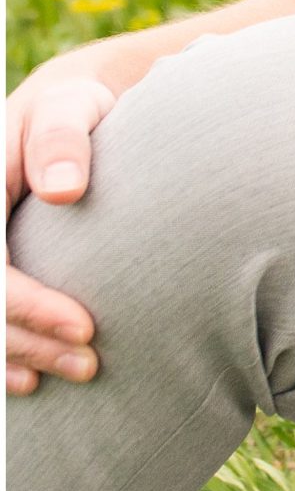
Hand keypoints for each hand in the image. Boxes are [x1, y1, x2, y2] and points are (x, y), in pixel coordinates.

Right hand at [6, 45, 129, 394]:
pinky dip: (1, 357)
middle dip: (29, 341)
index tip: (85, 326)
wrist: (59, 112)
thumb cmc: (69, 110)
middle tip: (90, 362)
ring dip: (19, 356)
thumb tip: (63, 190)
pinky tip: (29, 380)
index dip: (26, 305)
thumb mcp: (67, 109)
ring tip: (82, 370)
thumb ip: (62, 139)